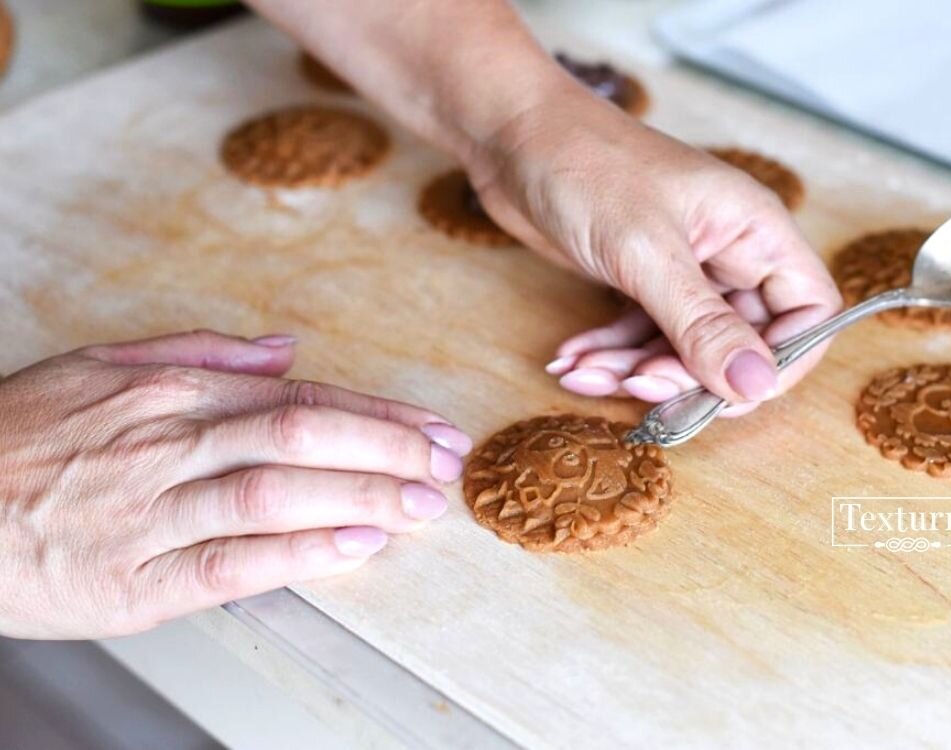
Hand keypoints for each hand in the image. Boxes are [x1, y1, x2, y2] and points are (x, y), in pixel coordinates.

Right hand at [0, 330, 470, 638]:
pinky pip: (235, 560)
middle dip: (388, 448)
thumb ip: (199, 353)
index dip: (377, 414)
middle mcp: (171, 443)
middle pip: (303, 434)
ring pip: (279, 490)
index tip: (432, 427)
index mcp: (172, 393)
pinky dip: (302, 550)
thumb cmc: (18, 439)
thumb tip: (286, 348)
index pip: (300, 398)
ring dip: (364, 495)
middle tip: (446, 465)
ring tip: (424, 504)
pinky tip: (356, 545)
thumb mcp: (100, 365)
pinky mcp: (137, 580)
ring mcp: (155, 512)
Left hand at [467, 91, 841, 415]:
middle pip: (740, 342)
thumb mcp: (647, 252)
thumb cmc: (586, 167)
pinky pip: (641, 335)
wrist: (511, 135)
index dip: (782, 361)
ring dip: (635, 370)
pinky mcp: (640, 280)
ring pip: (683, 347)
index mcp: (754, 231)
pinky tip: (572, 360)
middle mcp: (729, 252)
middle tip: (638, 387)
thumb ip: (702, 325)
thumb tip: (756, 387)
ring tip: (583, 372)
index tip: (730, 394)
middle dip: (688, 375)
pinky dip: (609, 354)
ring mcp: (683, 268)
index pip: (809, 311)